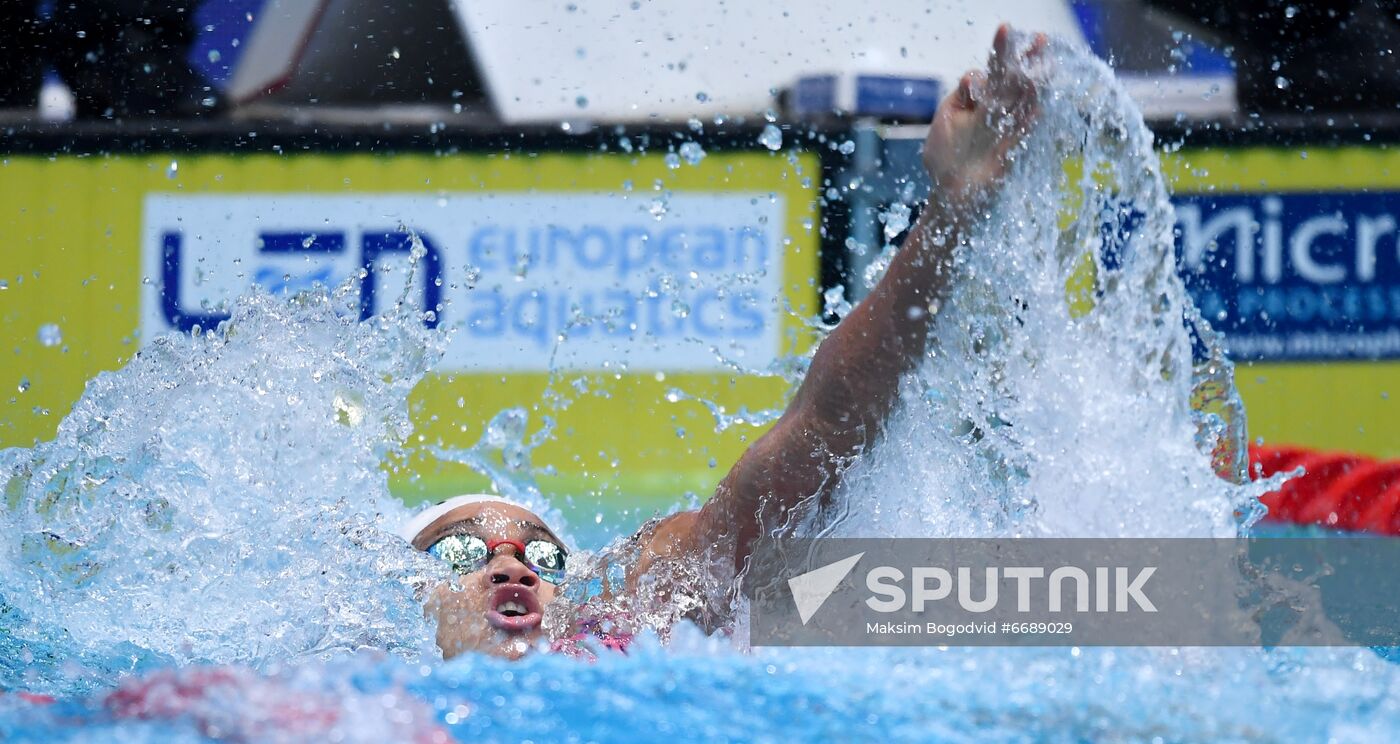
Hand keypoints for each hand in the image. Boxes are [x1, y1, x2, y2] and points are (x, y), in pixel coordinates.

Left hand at [922, 24, 1045, 214]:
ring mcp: (1005, 126)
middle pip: (1010, 78)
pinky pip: (1025, 127)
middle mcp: (993, 110)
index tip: (972, 85)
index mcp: (975, 100)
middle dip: (1023, 57)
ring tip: (1046, 62)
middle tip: (1040, 38)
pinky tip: (1039, 101)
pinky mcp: (1013, 147)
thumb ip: (956, 99)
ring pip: (1024, 97)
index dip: (984, 72)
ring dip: (1036, 80)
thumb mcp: (943, 122)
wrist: (952, 194)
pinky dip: (1032, 114)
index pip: (986, 74)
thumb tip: (972, 78)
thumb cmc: (943, 158)